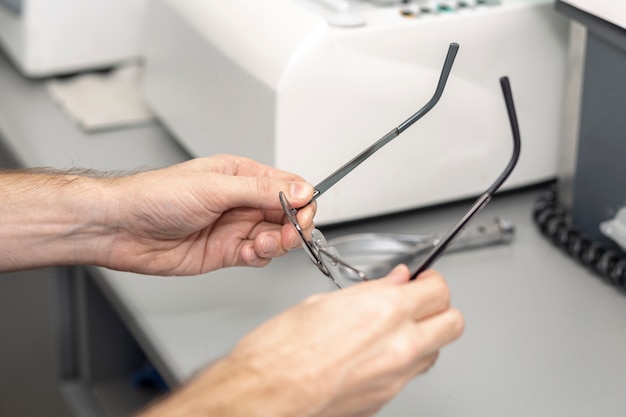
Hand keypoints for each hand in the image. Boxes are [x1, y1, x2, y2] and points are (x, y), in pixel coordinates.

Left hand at [103, 154, 314, 274]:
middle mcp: (241, 201)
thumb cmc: (157, 196)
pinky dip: (260, 257)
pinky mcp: (226, 252)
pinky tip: (248, 253)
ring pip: (275, 238)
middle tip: (288, 234)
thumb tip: (301, 190)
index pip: (288, 185)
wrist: (121, 228)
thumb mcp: (215, 188)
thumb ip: (260, 191)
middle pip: (287, 214)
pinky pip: (257, 256)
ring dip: (277, 243)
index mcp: (241, 175)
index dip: (303, 200)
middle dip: (293, 226)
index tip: (304, 213)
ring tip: (262, 244)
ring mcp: (234, 228)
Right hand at [140, 266, 463, 416]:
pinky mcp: (384, 399)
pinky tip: (373, 353)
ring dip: (423, 337)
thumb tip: (392, 284)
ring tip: (393, 329)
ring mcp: (395, 377)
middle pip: (453, 323)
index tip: (422, 281)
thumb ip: (369, 292)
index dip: (431, 281)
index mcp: (385, 311)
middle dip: (439, 308)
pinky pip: (409, 375)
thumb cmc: (280, 350)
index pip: (438, 290)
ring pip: (435, 352)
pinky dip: (401, 361)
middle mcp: (399, 345)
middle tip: (419, 301)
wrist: (264, 395)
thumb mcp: (323, 303)